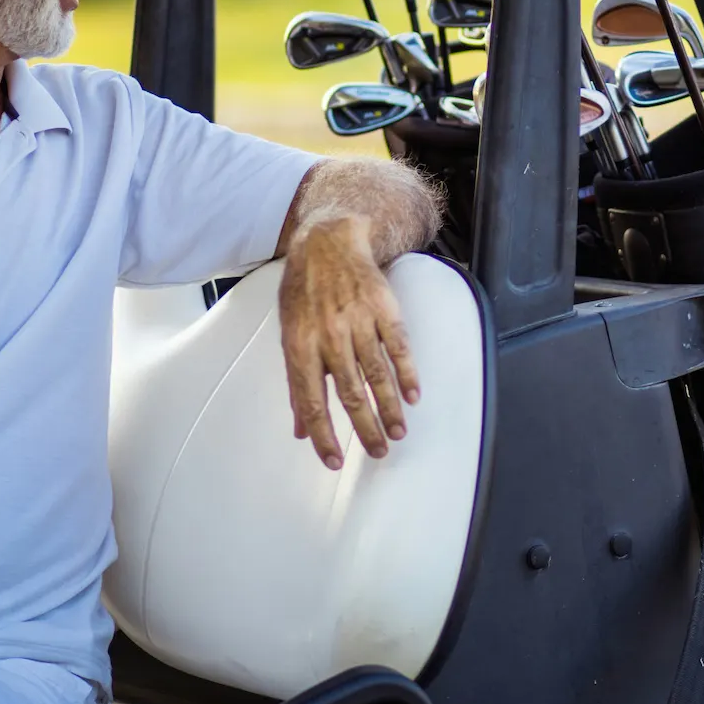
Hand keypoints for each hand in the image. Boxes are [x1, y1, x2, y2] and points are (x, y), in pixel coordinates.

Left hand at [279, 215, 419, 470]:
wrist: (329, 242)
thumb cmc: (305, 292)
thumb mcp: (290, 333)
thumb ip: (296, 382)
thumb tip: (300, 428)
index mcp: (301, 345)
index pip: (311, 401)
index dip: (323, 435)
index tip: (334, 460)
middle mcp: (330, 336)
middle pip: (349, 393)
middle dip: (364, 428)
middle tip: (378, 452)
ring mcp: (359, 321)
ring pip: (377, 374)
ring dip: (389, 408)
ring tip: (397, 433)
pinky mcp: (384, 309)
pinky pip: (398, 347)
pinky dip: (407, 373)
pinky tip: (413, 395)